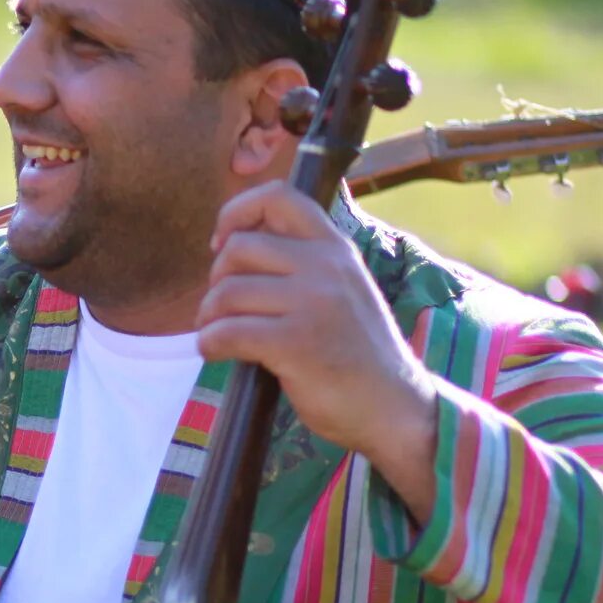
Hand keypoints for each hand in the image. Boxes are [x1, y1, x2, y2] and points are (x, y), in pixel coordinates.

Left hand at [199, 180, 441, 518]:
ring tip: (217, 335)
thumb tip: (235, 250)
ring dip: (208, 317)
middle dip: (216, 279)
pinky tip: (217, 353)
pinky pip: (227, 331)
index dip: (237, 212)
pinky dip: (210, 343)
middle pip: (239, 247)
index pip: (278, 197)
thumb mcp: (343, 290)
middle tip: (222, 308)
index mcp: (336, 247)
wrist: (393, 406)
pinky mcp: (295, 343)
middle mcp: (326, 266)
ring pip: (227, 292)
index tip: (223, 242)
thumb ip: (304, 266)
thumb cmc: (357, 354)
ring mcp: (312, 303)